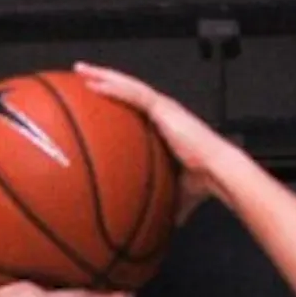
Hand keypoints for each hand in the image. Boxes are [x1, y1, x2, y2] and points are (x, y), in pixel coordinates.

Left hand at [74, 62, 235, 224]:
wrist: (216, 173)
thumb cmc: (201, 180)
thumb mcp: (173, 192)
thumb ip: (163, 202)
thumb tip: (159, 227)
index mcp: (162, 124)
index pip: (133, 106)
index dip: (114, 97)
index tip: (93, 96)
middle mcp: (161, 111)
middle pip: (126, 89)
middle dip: (101, 78)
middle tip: (79, 73)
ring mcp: (163, 107)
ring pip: (127, 84)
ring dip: (102, 75)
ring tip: (80, 69)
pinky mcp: (164, 107)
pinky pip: (134, 93)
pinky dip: (115, 87)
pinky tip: (95, 83)